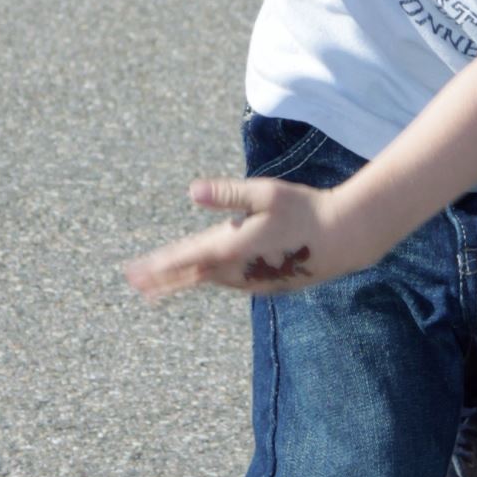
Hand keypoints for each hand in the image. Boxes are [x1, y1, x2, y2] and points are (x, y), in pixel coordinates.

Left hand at [124, 176, 366, 299]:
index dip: (156, 266)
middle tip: (134, 284)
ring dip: (186, 280)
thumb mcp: (265, 194)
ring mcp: (253, 281)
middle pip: (192, 275)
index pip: (185, 259)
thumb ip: (227, 194)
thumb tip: (192, 191)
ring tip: (160, 284)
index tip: (133, 273)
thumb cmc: (304, 209)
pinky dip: (212, 278)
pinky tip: (206, 274)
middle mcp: (238, 270)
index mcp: (232, 248)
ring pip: (211, 279)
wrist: (343, 238)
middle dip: (162, 279)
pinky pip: (230, 281)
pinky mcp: (266, 284)